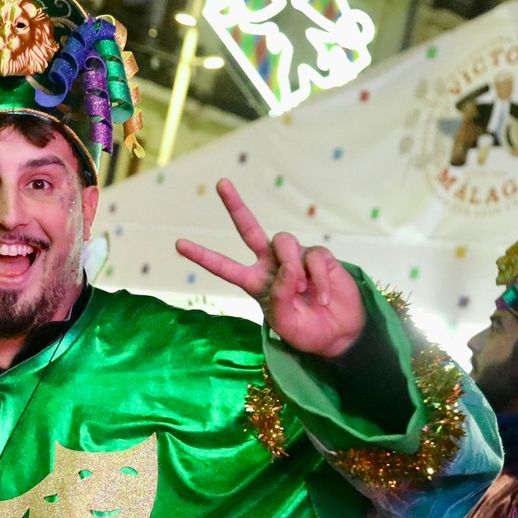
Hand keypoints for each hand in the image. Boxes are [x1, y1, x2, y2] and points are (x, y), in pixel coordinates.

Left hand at [176, 179, 364, 358]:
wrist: (338, 334)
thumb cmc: (307, 332)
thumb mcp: (284, 324)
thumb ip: (279, 296)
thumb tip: (286, 267)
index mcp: (254, 282)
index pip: (224, 266)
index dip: (202, 256)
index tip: (179, 244)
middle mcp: (271, 265)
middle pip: (249, 229)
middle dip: (235, 205)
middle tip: (221, 183)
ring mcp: (294, 258)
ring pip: (283, 241)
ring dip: (292, 267)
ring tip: (304, 292)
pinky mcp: (317, 256)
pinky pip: (312, 256)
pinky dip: (318, 278)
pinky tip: (321, 296)